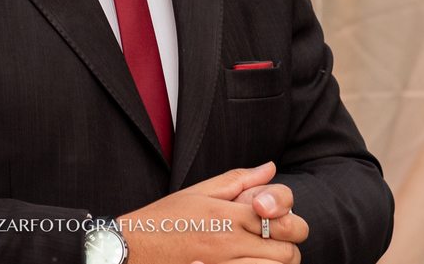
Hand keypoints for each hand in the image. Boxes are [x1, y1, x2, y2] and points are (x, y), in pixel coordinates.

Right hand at [117, 161, 301, 263]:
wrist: (135, 247)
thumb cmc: (165, 218)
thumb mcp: (200, 192)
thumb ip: (239, 180)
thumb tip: (270, 168)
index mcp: (228, 216)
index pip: (280, 220)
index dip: (288, 222)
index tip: (278, 222)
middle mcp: (230, 242)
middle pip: (285, 251)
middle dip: (287, 246)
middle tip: (276, 242)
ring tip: (266, 256)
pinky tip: (252, 263)